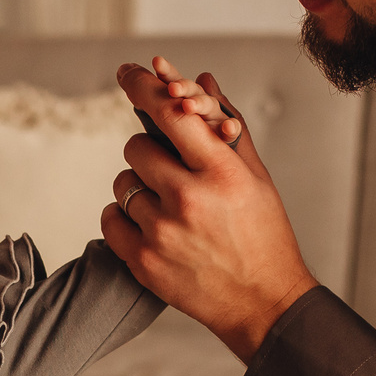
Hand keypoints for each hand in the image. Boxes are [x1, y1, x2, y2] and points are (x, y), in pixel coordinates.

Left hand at [102, 55, 320, 361]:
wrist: (264, 303)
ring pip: (123, 182)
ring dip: (139, 186)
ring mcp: (162, 233)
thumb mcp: (256, 177)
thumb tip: (203, 81)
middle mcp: (189, 199)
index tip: (128, 72)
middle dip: (149, 150)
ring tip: (167, 204)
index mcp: (221, 172)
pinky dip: (124, 216)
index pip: (169, 112)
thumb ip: (226, 127)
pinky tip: (149, 223)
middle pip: (136, 146)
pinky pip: (111, 218)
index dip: (143, 86)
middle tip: (167, 167)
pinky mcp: (143, 262)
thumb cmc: (264, 234)